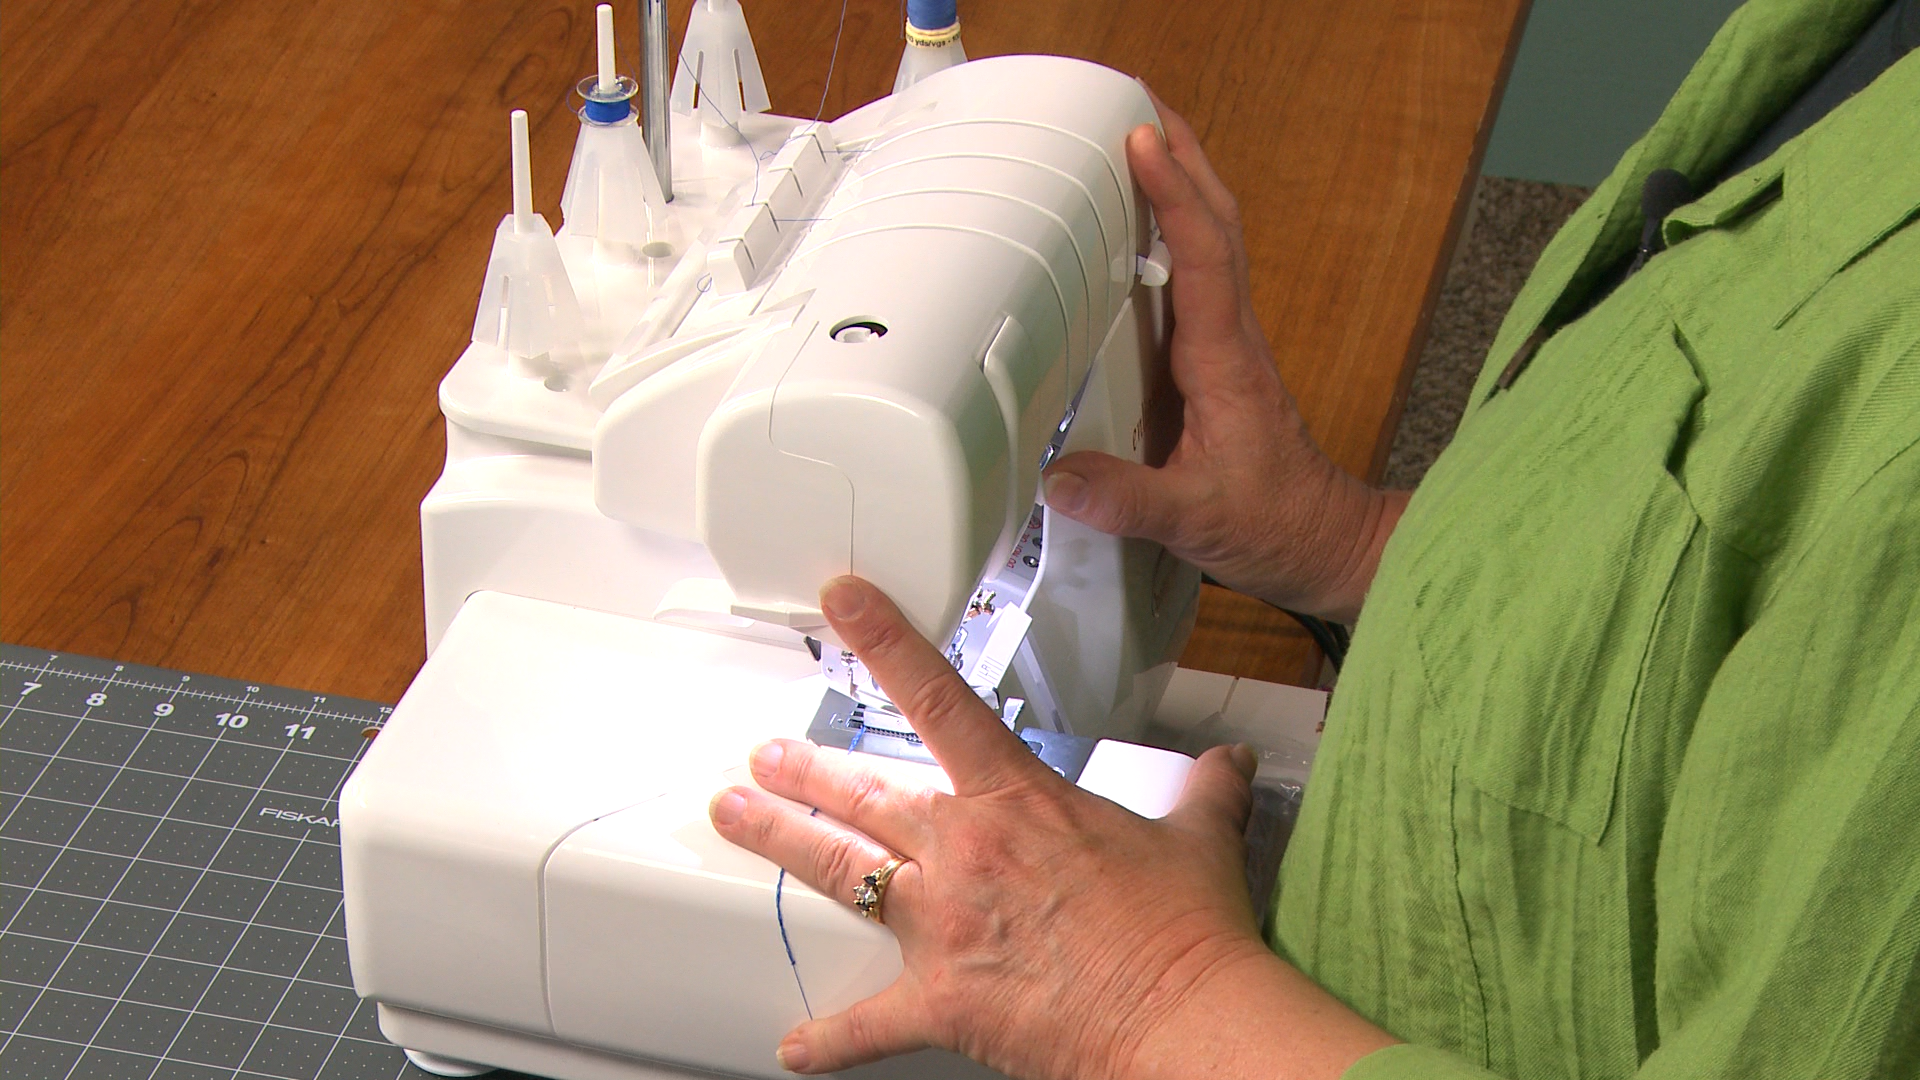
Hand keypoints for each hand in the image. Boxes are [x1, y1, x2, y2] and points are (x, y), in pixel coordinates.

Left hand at [709, 577, 1395, 1079]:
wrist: (1180, 1018)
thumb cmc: (1185, 933)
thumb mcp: (1199, 842)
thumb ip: (1203, 793)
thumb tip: (1232, 768)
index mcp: (1020, 800)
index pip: (941, 699)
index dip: (886, 641)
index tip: (843, 601)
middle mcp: (965, 851)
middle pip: (863, 794)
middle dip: (804, 769)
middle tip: (764, 754)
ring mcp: (942, 924)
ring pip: (837, 870)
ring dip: (777, 840)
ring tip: (732, 816)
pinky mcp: (939, 1000)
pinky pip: (867, 1024)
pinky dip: (827, 1040)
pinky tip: (792, 1046)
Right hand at [1040, 95, 1405, 623]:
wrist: (1322, 543)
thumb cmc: (1273, 526)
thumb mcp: (1197, 520)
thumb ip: (1129, 500)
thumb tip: (1061, 478)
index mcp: (1224, 362)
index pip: (1204, 256)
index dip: (1173, 194)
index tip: (1142, 143)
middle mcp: (1230, 341)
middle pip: (1217, 224)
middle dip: (1184, 158)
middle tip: (1140, 106)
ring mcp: (1228, 347)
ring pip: (1214, 243)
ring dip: (1184, 185)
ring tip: (1142, 142)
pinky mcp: (1218, 364)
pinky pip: (1199, 277)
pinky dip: (1176, 233)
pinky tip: (1143, 231)